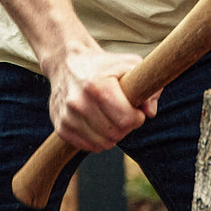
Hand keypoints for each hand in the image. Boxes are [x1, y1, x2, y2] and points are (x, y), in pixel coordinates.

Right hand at [43, 41, 159, 152]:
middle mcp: (78, 102)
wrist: (67, 63)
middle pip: (115, 134)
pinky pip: (88, 146)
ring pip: (102, 144)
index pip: (126, 119)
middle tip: (124, 113)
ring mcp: (67, 116)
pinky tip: (98, 123)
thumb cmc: (103, 65)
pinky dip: (97, 139)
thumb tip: (150, 111)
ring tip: (111, 117)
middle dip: (126, 127)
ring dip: (112, 135)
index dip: (137, 118)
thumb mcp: (129, 65)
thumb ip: (146, 84)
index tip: (136, 110)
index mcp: (97, 85)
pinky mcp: (60, 127)